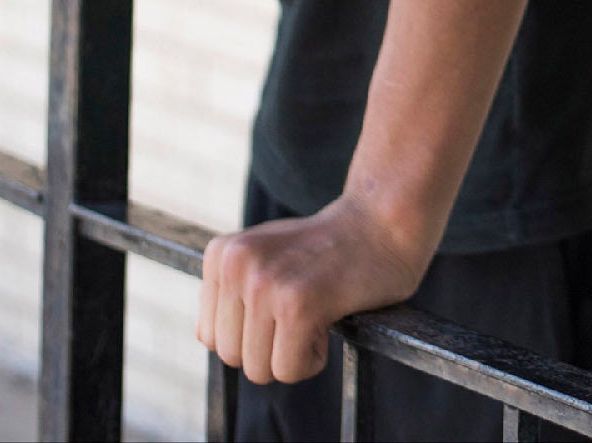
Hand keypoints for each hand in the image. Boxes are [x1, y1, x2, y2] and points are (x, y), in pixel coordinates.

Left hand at [196, 195, 430, 384]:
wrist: (384, 220)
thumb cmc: (331, 245)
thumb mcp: (266, 255)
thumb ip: (233, 290)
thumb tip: (208, 338)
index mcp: (221, 254)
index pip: (210, 335)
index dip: (252, 334)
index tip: (284, 306)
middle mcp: (236, 266)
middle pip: (232, 355)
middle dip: (270, 349)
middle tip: (305, 314)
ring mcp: (265, 284)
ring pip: (258, 369)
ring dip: (292, 357)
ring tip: (318, 317)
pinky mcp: (298, 304)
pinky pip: (288, 370)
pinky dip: (311, 360)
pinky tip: (329, 323)